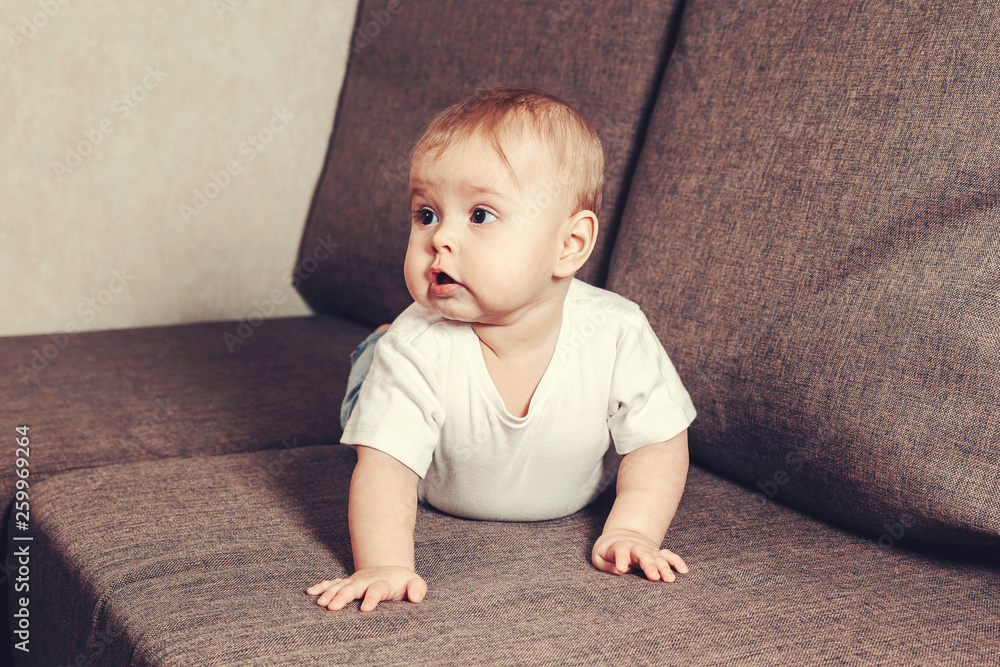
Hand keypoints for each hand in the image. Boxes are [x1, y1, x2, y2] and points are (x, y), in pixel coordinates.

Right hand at [307, 566, 426, 611]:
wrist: (390, 570)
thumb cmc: (404, 582)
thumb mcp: (415, 583)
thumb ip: (418, 588)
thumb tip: (416, 597)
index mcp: (384, 582)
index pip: (377, 589)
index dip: (372, 598)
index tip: (365, 609)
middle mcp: (367, 581)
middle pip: (354, 587)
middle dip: (343, 596)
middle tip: (332, 607)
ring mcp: (355, 581)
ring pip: (341, 586)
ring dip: (329, 593)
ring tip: (320, 603)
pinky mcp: (347, 582)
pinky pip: (333, 583)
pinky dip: (322, 587)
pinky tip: (310, 592)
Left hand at [592, 529, 688, 581]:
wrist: (621, 537)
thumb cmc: (607, 552)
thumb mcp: (599, 558)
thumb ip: (607, 566)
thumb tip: (620, 572)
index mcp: (618, 546)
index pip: (620, 549)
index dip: (621, 558)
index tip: (622, 570)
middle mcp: (635, 546)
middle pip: (642, 552)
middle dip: (648, 564)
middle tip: (654, 577)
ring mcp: (648, 549)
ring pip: (657, 556)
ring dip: (664, 567)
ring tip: (670, 580)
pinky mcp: (656, 553)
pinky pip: (668, 556)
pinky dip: (676, 561)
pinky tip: (684, 571)